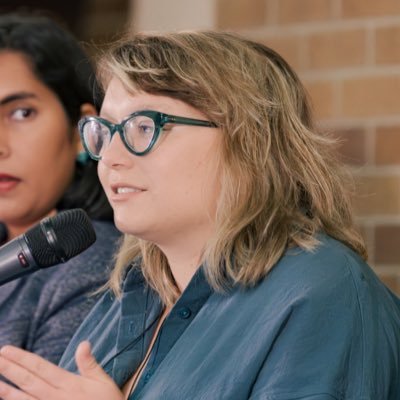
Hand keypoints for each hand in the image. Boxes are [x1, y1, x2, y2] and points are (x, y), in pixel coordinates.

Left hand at [0, 341, 123, 399]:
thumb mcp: (102, 381)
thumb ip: (89, 363)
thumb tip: (83, 342)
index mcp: (69, 384)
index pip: (40, 367)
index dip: (23, 359)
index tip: (7, 350)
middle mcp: (56, 397)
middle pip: (28, 381)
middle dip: (10, 370)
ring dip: (6, 391)